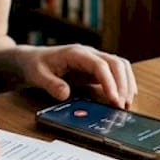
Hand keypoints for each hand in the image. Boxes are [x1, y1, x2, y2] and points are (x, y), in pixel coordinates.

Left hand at [18, 44, 136, 108]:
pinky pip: (116, 72)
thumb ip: (50, 84)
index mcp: (76, 53)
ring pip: (120, 66)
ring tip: (126, 104)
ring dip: (127, 83)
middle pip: (115, 63)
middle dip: (123, 84)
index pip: (100, 65)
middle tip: (123, 106)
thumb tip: (64, 94)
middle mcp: (89, 53)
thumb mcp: (37, 75)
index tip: (114, 99)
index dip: (110, 82)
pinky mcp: (96, 68)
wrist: (32, 59)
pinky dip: (124, 83)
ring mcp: (94, 59)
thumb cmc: (35, 65)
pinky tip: (124, 97)